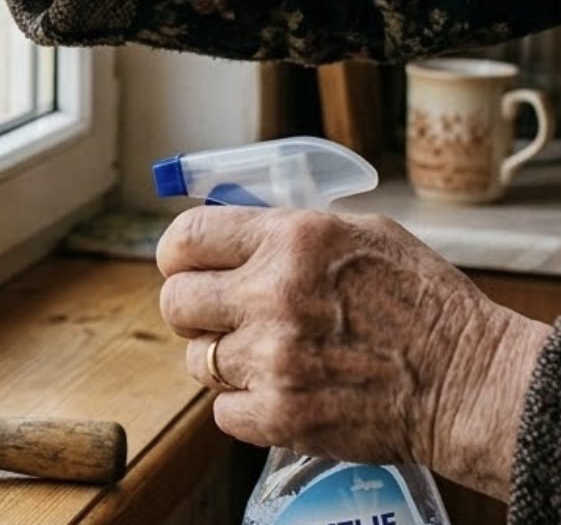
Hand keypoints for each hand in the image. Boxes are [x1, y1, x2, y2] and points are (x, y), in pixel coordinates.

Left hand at [157, 207, 548, 498]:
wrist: (471, 384)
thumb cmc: (423, 305)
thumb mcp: (360, 233)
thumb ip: (286, 230)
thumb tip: (227, 230)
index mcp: (290, 240)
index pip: (185, 236)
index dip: (178, 254)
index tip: (186, 266)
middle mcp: (273, 295)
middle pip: (175, 301)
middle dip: (195, 310)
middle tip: (227, 317)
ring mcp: (273, 359)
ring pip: (197, 359)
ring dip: (226, 361)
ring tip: (274, 358)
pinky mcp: (279, 415)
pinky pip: (221, 410)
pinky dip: (247, 407)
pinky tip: (287, 392)